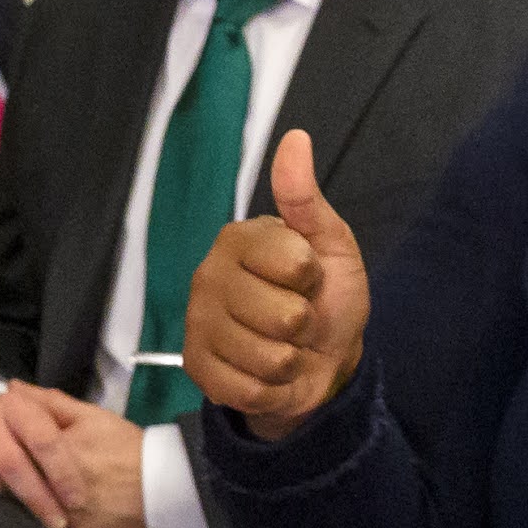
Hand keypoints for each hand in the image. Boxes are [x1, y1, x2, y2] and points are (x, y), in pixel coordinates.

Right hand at [0, 387, 73, 527]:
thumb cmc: (17, 429)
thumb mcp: (46, 417)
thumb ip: (67, 420)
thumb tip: (89, 439)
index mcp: (18, 405)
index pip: (44, 438)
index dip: (63, 471)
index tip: (78, 501)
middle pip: (13, 461)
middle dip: (37, 497)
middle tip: (56, 525)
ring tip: (20, 522)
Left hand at [5, 386, 151, 527]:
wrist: (173, 491)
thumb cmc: (130, 449)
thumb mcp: (94, 418)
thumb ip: (49, 403)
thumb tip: (10, 388)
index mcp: (54, 452)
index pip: (4, 461)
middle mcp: (55, 488)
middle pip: (12, 495)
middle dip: (10, 492)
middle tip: (17, 490)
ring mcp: (66, 522)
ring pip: (32, 522)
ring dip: (31, 516)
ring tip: (41, 511)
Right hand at [185, 130, 367, 427]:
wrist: (321, 361)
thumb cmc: (326, 297)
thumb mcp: (331, 245)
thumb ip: (307, 200)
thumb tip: (296, 139)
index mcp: (240, 238)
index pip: (294, 263)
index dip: (313, 278)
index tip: (309, 278)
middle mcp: (208, 275)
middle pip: (284, 316)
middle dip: (304, 325)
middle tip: (296, 320)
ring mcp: (198, 322)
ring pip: (268, 356)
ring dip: (290, 360)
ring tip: (284, 346)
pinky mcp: (196, 367)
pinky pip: (249, 388)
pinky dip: (271, 388)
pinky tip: (266, 373)